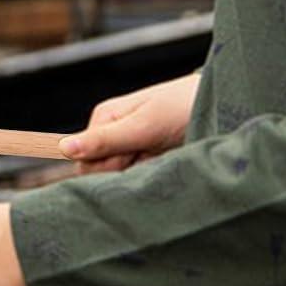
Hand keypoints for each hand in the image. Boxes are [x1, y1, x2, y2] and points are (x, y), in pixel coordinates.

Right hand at [58, 72, 200, 174]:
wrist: (222, 105)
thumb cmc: (183, 107)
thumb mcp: (143, 125)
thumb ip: (105, 140)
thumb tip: (63, 148)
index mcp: (104, 119)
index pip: (85, 161)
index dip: (106, 168)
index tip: (130, 161)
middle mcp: (114, 134)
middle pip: (103, 171)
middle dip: (125, 173)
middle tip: (151, 157)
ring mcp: (133, 148)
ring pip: (123, 178)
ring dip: (142, 176)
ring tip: (164, 159)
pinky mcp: (151, 160)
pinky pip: (141, 179)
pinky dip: (154, 178)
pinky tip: (167, 166)